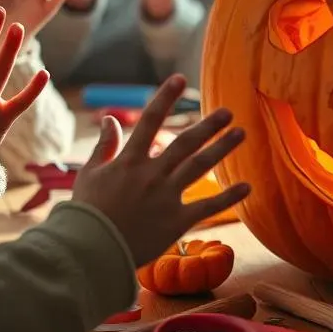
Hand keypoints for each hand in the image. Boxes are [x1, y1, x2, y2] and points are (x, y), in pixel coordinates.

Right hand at [71, 74, 249, 266]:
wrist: (87, 253)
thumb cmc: (85, 213)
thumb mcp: (89, 175)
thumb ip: (104, 146)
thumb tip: (109, 119)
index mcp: (129, 161)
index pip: (149, 121)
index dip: (164, 98)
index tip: (179, 77)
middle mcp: (150, 175)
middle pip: (184, 144)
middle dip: (207, 125)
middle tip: (227, 111)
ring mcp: (165, 198)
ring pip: (198, 167)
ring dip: (221, 149)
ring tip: (240, 133)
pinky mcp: (175, 222)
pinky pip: (206, 207)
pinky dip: (227, 197)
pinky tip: (247, 186)